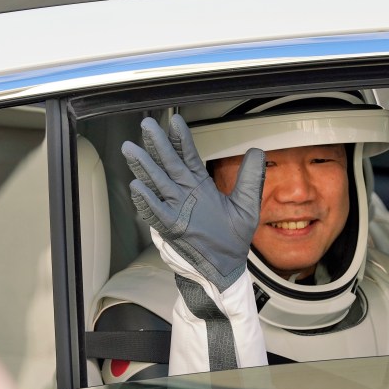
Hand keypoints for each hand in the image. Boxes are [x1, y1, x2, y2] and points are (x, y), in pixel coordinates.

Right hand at [122, 114, 264, 291]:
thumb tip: (256, 150)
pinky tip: (137, 187)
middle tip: (146, 125)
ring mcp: (175, 210)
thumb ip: (250, 179)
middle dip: (157, 145)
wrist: (226, 268)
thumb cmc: (233, 240)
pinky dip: (147, 201)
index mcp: (199, 186)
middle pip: (168, 164)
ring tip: (131, 150)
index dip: (180, 139)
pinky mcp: (172, 228)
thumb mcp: (246, 206)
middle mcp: (184, 194)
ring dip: (144, 167)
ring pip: (157, 184)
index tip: (173, 121)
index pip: (187, 156)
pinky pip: (156, 213)